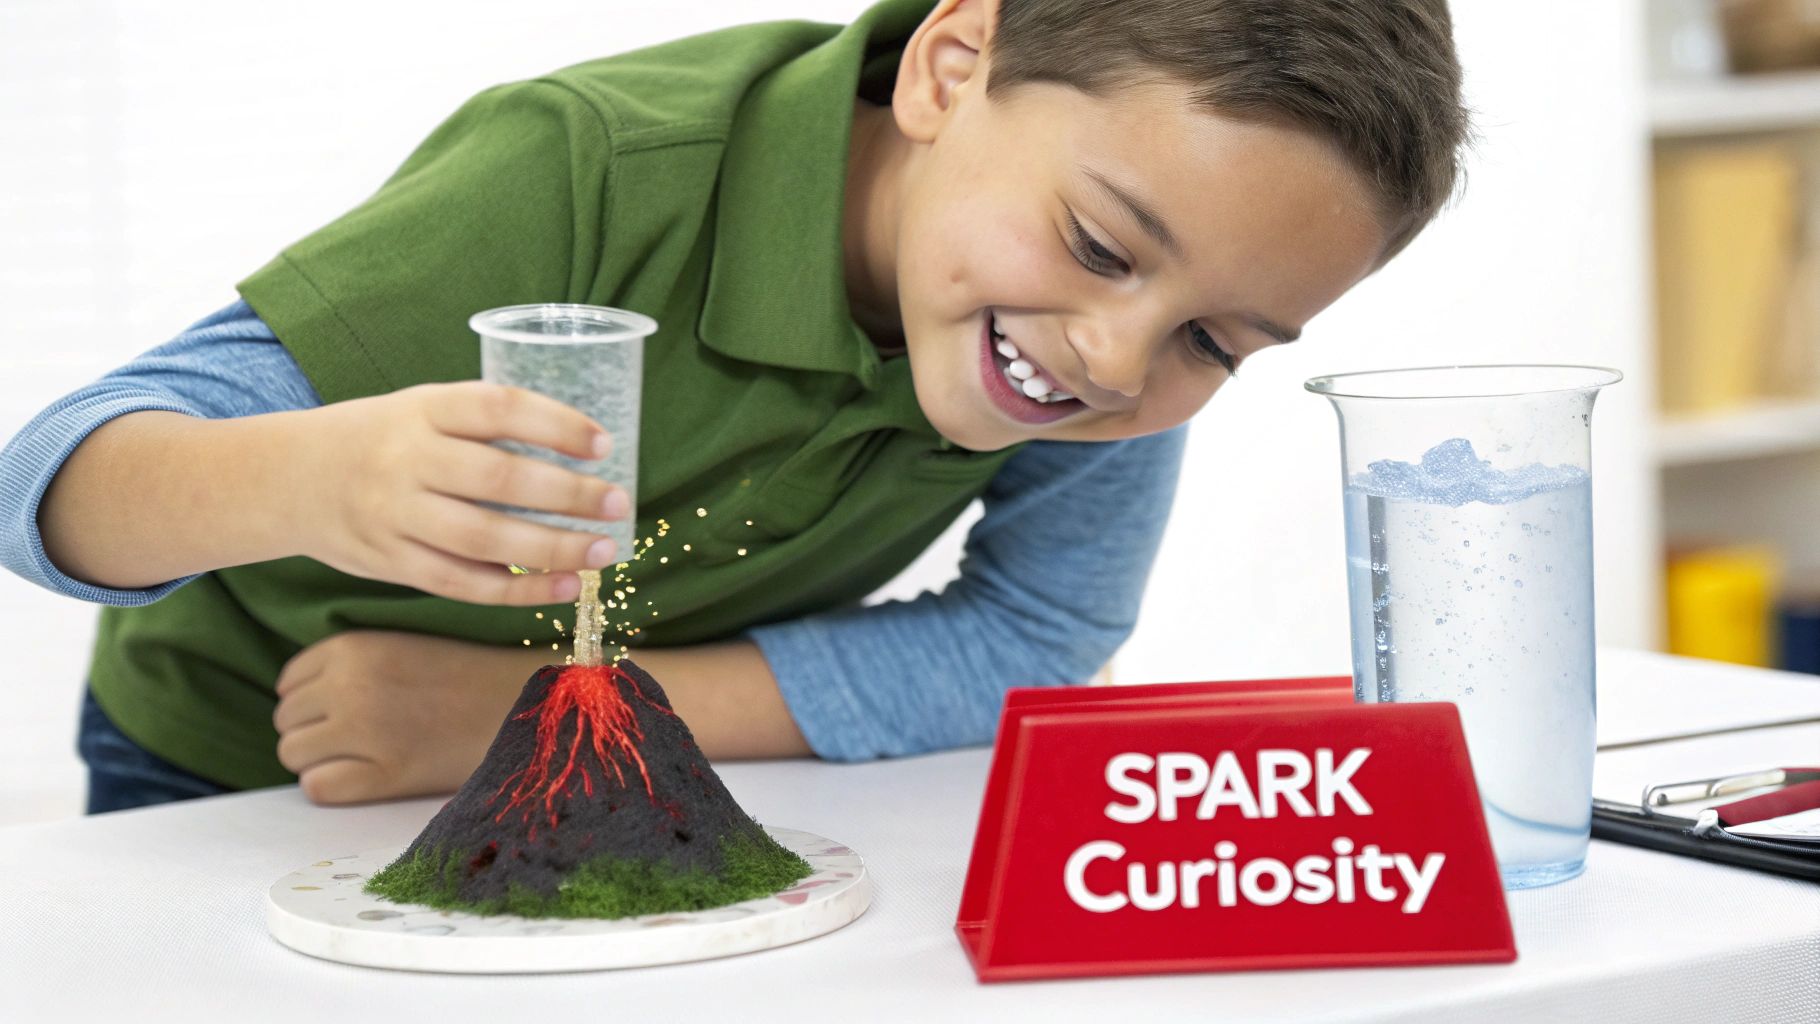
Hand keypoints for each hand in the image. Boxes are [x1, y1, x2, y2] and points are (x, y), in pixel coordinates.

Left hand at [272, 629, 540, 804]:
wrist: (527, 705)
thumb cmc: (469, 676)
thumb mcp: (403, 645)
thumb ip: (350, 663)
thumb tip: (300, 698)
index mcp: (354, 647)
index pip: (290, 680)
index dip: (313, 697)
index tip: (344, 706)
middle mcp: (349, 686)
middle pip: (287, 718)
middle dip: (314, 729)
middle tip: (359, 735)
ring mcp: (363, 732)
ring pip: (294, 754)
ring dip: (320, 758)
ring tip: (363, 755)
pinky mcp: (382, 775)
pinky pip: (317, 787)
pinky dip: (335, 786)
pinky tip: (369, 776)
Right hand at [289, 380, 628, 605]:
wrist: (286, 479)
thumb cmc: (379, 439)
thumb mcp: (420, 409)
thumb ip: (482, 425)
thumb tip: (577, 449)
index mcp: (421, 409)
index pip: (497, 409)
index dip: (556, 425)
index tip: (603, 444)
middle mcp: (407, 460)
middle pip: (499, 480)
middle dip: (568, 495)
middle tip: (618, 503)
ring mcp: (396, 516)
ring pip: (485, 540)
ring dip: (553, 549)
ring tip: (602, 550)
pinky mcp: (391, 563)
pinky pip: (463, 584)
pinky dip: (518, 591)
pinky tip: (564, 587)